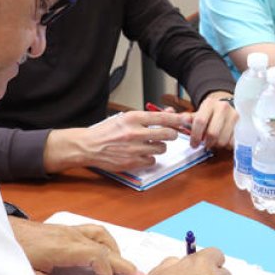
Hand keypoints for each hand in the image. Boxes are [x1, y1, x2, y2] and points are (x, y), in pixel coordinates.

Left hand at [9, 218, 143, 274]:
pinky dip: (104, 241)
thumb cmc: (12, 251)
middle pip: (104, 246)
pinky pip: (92, 231)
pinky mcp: (63, 228)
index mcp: (63, 247)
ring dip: (115, 249)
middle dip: (122, 262)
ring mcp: (67, 230)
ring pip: (101, 235)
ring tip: (123, 264)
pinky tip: (104, 249)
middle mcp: (70, 235)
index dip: (106, 272)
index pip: (97, 256)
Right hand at [45, 111, 190, 173]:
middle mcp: (134, 133)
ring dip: (159, 147)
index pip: (162, 117)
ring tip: (148, 145)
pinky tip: (141, 154)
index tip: (185, 119)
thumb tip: (168, 112)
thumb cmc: (106, 131)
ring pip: (161, 148)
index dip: (177, 119)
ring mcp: (134, 149)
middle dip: (171, 134)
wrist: (88, 146)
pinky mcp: (132, 162)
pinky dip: (149, 159)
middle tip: (168, 134)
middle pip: (167, 134)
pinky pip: (152, 161)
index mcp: (132, 118)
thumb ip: (146, 117)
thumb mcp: (125, 118)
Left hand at [188, 91, 237, 149]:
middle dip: (206, 143)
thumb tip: (176, 120)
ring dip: (216, 145)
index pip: (200, 121)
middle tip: (204, 145)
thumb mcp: (196, 114)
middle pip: (212, 133)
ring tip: (213, 142)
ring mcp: (234, 116)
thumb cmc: (209, 113)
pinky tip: (222, 140)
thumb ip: (184, 118)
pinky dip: (226, 145)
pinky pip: (232, 142)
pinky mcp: (242, 125)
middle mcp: (223, 107)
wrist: (226, 107)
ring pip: (222, 140)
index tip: (193, 144)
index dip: (195, 136)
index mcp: (209, 103)